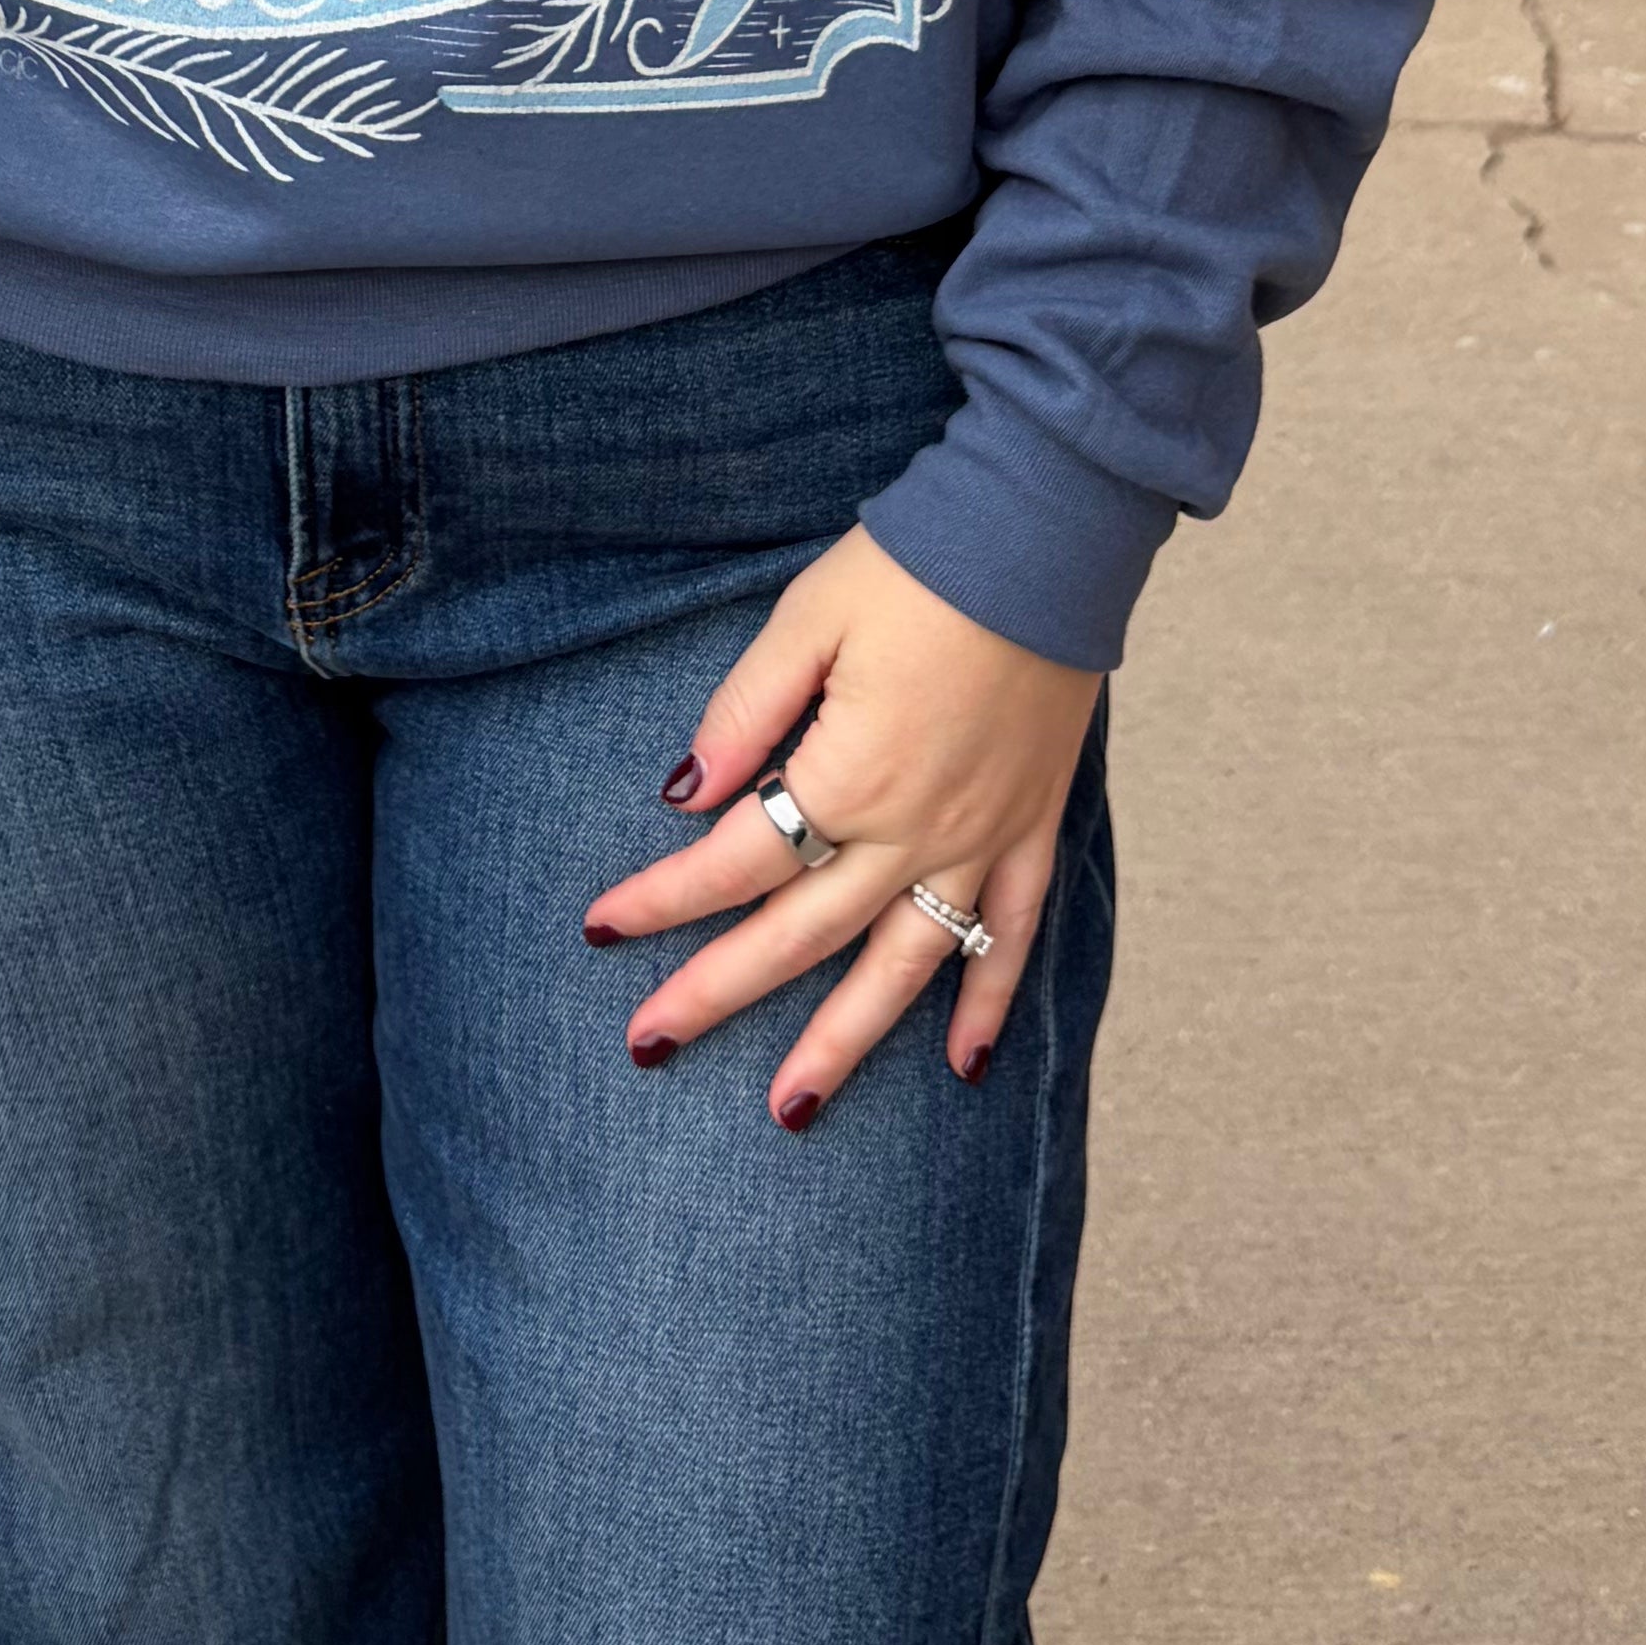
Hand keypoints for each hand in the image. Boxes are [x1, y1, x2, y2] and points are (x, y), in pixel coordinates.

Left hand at [580, 524, 1099, 1122]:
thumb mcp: (806, 618)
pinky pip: (1010, 934)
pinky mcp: (1031, 826)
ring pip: (903, 967)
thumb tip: (685, 794)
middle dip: (719, 993)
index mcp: (849, 775)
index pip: (734, 859)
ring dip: (845, 1044)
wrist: (1044, 534)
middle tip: (652, 1046)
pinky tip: (965, 1065)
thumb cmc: (918, 566)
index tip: (600, 928)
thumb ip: (743, 711)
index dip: (661, 898)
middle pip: (800, 934)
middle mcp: (914, 828)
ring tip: (790, 1110)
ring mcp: (980, 837)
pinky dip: (988, 1001)